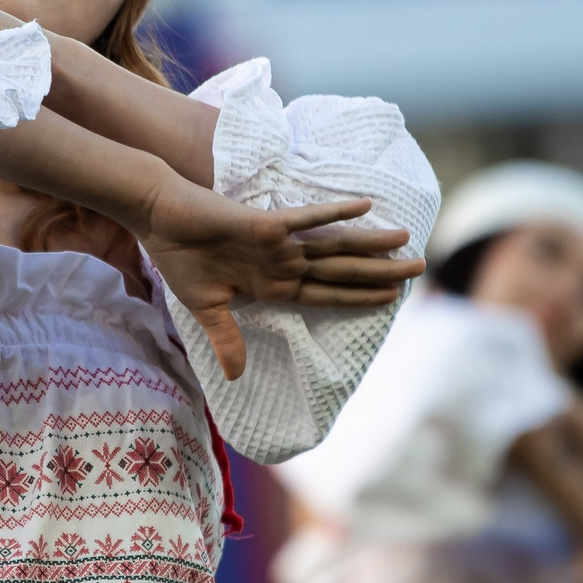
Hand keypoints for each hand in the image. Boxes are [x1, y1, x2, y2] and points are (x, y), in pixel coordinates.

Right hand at [137, 182, 420, 379]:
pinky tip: (365, 206)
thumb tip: (234, 377)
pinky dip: (334, 213)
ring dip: (371, 244)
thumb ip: (226, 338)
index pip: (328, 295)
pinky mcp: (265, 224)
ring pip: (334, 245)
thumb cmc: (181, 259)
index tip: (393, 301)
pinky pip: (306, 219)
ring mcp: (278, 244)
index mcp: (274, 285)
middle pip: (343, 271)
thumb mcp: (206, 308)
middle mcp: (284, 263)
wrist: (159, 219)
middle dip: (382, 272)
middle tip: (422, 268)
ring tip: (408, 239)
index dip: (360, 298)